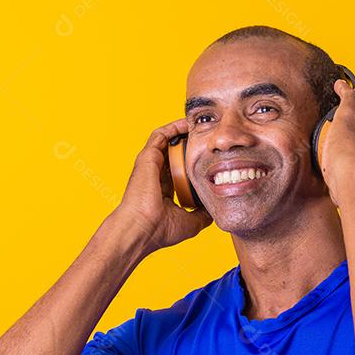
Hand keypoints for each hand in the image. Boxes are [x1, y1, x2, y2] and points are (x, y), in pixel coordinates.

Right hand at [112, 118, 213, 251]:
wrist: (141, 229)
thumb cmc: (159, 230)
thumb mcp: (189, 222)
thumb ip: (202, 214)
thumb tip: (214, 208)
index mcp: (163, 190)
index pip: (179, 170)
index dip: (194, 163)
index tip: (211, 157)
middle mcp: (155, 175)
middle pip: (175, 154)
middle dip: (190, 144)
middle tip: (209, 137)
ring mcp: (150, 165)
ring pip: (167, 141)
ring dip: (183, 132)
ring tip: (201, 126)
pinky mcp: (147, 157)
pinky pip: (160, 135)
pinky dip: (173, 127)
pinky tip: (188, 123)